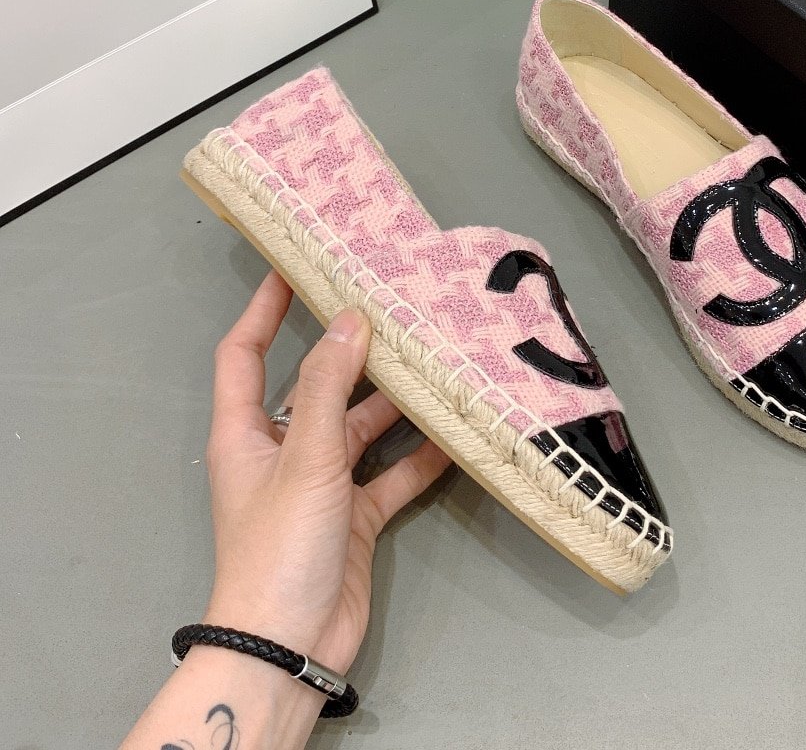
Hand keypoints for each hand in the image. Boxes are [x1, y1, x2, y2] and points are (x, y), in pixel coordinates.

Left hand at [201, 270, 451, 673]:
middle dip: (350, 351)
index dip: (263, 308)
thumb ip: (328, 387)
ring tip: (435, 361)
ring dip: (394, 403)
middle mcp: (282, 451)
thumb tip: (350, 318)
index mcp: (245, 432)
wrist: (290, 646)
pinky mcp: (355, 516)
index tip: (294, 266)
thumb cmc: (281, 546)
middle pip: (315, 386)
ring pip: (361, 428)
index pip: (244, 353)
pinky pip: (391, 474)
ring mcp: (321, 485)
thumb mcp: (305, 458)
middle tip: (393, 308)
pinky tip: (453, 433)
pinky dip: (418, 457)